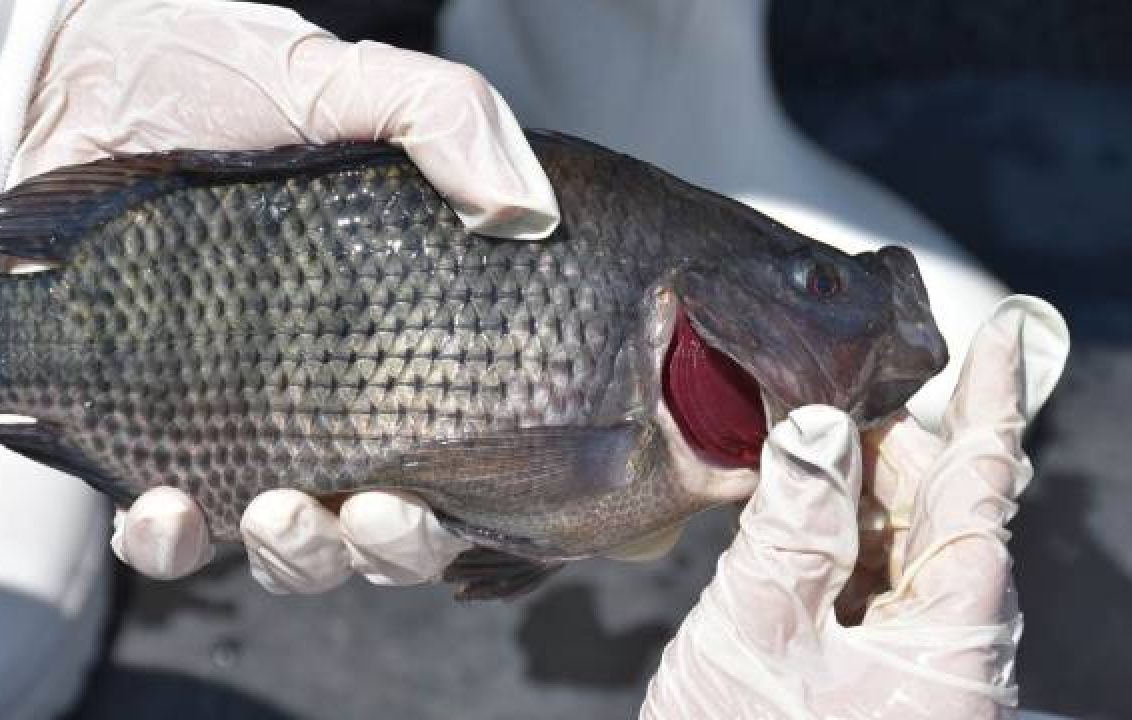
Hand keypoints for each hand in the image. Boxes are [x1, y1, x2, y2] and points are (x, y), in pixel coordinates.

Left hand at [10, 0, 559, 590]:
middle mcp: (336, 399)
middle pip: (395, 525)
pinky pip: (167, 537)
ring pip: (297, 548)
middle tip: (382, 512)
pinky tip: (168, 509)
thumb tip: (529, 210)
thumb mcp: (348, 83)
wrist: (76, 76)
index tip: (498, 494)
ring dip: (301, 557)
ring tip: (283, 513)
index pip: (474, 444)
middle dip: (397, 548)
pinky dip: (170, 546)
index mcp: (403, 338)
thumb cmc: (220, 78)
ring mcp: (244, 424)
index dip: (495, 492)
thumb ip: (449, 119)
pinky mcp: (144, 435)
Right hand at [641, 296, 1068, 718]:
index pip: (983, 483)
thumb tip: (817, 429)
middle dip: (890, 442)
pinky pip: (873, 585)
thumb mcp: (761, 636)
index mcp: (953, 630)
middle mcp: (952, 642)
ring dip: (856, 491)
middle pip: (941, 507)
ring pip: (904, 544)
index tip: (1006, 329)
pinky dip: (838, 541)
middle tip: (823, 392)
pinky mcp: (881, 676)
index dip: (994, 399)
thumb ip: (792, 527)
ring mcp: (917, 662)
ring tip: (799, 448)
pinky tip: (795, 516)